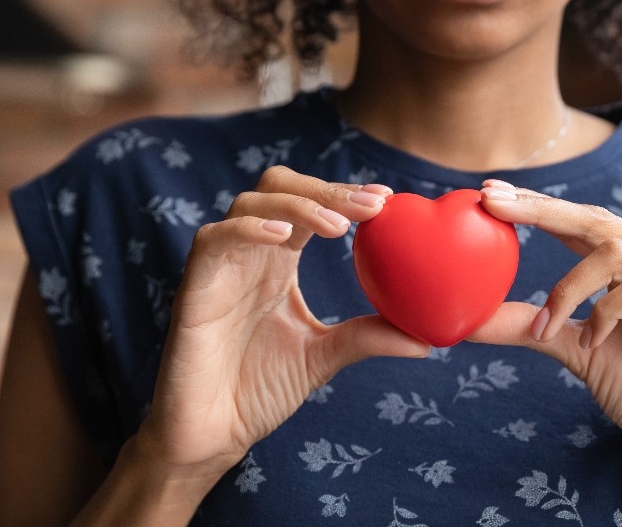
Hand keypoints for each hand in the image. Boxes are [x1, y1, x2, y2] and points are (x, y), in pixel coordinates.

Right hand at [134, 166, 429, 484]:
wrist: (210, 435)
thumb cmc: (256, 392)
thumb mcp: (323, 358)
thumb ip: (366, 338)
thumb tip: (427, 340)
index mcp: (278, 262)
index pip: (311, 206)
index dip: (344, 194)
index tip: (387, 199)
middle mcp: (249, 254)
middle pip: (280, 187)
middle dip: (326, 188)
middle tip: (372, 206)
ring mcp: (220, 267)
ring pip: (249, 202)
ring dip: (298, 205)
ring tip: (338, 228)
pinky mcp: (194, 287)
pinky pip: (213, 239)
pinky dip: (249, 229)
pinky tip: (285, 237)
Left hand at [470, 181, 621, 486]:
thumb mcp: (574, 350)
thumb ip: (530, 327)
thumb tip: (468, 318)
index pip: (582, 222)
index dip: (539, 205)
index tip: (490, 196)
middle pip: (598, 220)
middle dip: (543, 210)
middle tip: (495, 205)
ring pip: (617, 253)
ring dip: (569, 287)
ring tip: (545, 327)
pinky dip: (607, 311)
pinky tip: (593, 342)